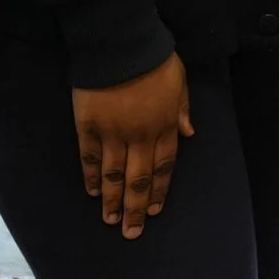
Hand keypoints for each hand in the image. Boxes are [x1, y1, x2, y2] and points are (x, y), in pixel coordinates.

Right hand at [72, 53, 192, 238]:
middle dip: (135, 208)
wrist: (121, 46)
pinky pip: (91, 158)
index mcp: (166, 124)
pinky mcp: (89, 127)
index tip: (154, 210)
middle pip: (139, 178)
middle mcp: (141, 135)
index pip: (164, 165)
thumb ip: (183, 109)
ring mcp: (114, 133)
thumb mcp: (180, 81)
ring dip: (112, 200)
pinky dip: (92, 177)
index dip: (159, 189)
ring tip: (110, 221)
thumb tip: (189, 132)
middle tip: (131, 232)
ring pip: (114, 175)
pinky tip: (92, 192)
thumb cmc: (155, 59)